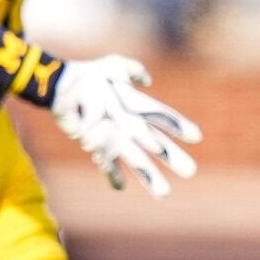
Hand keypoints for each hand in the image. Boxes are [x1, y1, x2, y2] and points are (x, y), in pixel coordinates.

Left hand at [51, 55, 199, 197]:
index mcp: (136, 107)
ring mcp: (113, 137)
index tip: (196, 137)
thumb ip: (130, 70)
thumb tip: (146, 81)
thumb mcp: (112, 66)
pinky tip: (120, 187)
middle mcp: (129, 125)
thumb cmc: (89, 75)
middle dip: (172, 158)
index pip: (161, 117)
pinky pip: (104, 162)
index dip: (178, 126)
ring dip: (149, 175)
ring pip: (135, 159)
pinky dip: (111, 174)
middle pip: (155, 144)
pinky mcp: (94, 145)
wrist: (62, 87)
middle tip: (190, 171)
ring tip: (164, 192)